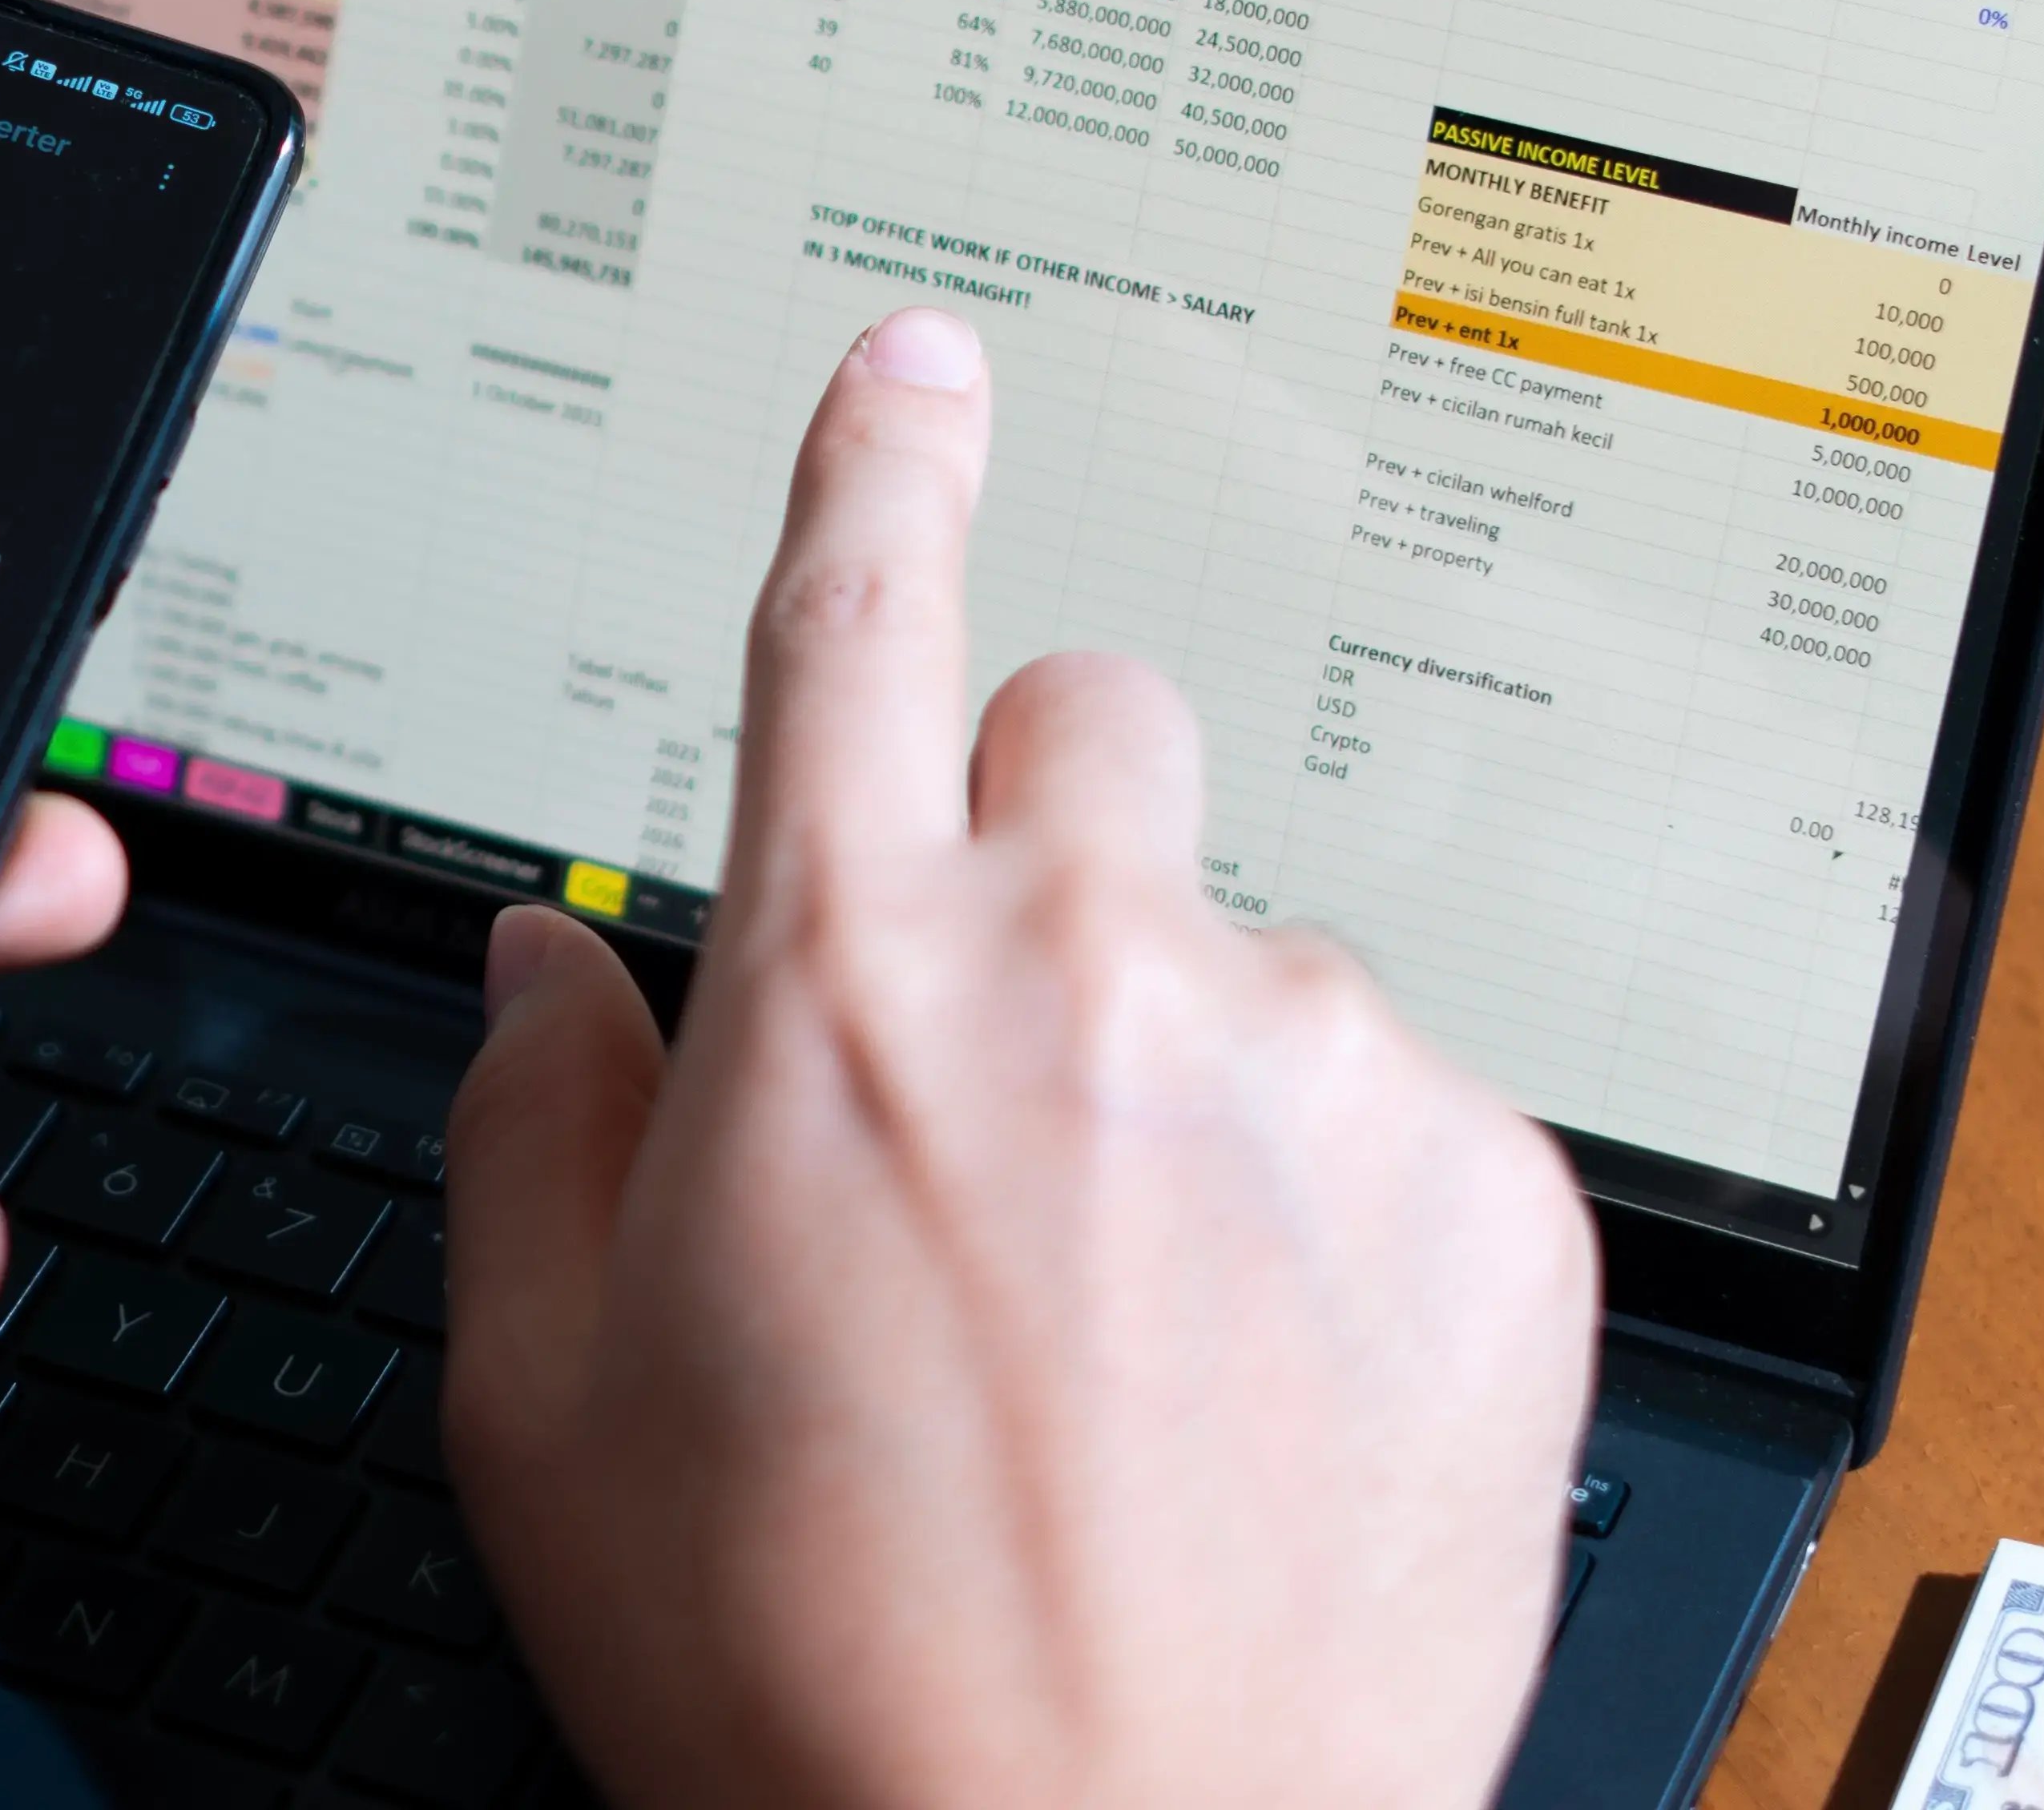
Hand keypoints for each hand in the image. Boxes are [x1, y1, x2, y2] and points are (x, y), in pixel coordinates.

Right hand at [443, 310, 1599, 1809]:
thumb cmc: (811, 1675)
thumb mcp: (551, 1406)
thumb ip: (543, 1129)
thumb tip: (560, 973)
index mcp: (841, 985)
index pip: (854, 617)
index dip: (877, 461)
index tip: (920, 368)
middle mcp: (1096, 970)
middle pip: (1094, 725)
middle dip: (1037, 832)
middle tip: (997, 1061)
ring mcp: (1324, 1072)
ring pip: (1255, 952)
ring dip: (1193, 1071)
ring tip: (1135, 1336)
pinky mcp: (1500, 1199)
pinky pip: (1411, 1110)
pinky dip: (1341, 1215)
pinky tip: (1262, 1396)